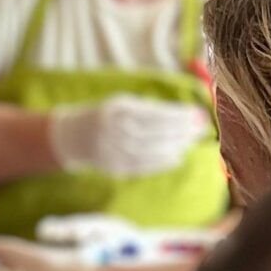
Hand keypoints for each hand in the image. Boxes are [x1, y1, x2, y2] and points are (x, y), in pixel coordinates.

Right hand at [49, 94, 208, 177]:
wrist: (70, 137)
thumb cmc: (105, 116)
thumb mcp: (122, 104)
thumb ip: (148, 108)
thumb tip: (182, 115)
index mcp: (118, 108)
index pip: (154, 112)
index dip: (178, 114)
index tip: (197, 113)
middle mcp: (114, 129)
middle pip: (154, 131)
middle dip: (180, 130)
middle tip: (200, 128)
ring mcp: (112, 149)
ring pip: (149, 149)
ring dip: (173, 146)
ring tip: (191, 142)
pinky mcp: (112, 165)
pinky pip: (141, 165)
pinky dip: (160, 162)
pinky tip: (176, 158)